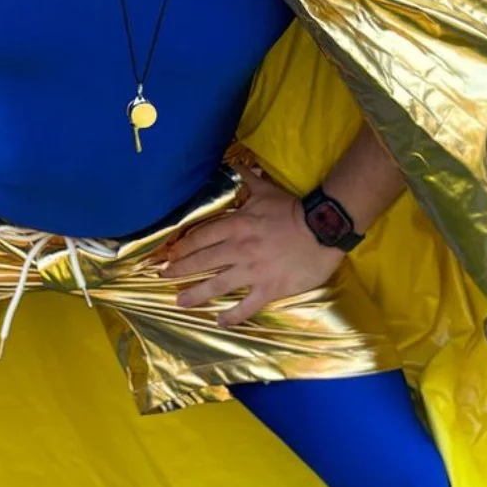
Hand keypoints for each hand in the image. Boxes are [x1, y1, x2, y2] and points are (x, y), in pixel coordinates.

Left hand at [161, 168, 335, 325]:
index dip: (183, 247)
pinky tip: (220, 322)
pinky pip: (246, 306)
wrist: (322, 228)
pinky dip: (233, 315)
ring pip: (217, 285)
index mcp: (236, 226)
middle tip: (164, 277)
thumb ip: (248, 179)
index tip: (170, 254)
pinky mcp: (269, 288)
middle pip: (202, 261)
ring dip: (196, 295)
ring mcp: (253, 271)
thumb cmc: (293, 210)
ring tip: (181, 302)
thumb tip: (236, 164)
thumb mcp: (266, 191)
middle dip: (180, 270)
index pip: (200, 237)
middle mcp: (238, 250)